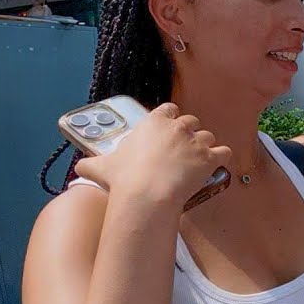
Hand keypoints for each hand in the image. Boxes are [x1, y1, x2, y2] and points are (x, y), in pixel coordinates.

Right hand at [75, 103, 231, 208]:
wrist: (147, 194)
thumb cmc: (125, 178)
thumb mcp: (101, 167)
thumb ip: (90, 164)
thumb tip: (79, 169)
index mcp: (154, 121)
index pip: (169, 110)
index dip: (170, 119)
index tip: (168, 130)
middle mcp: (178, 127)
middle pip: (191, 122)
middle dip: (188, 133)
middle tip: (182, 149)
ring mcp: (196, 142)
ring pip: (208, 137)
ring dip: (204, 146)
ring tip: (197, 160)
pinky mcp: (210, 158)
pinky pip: (224, 152)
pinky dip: (222, 158)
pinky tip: (217, 164)